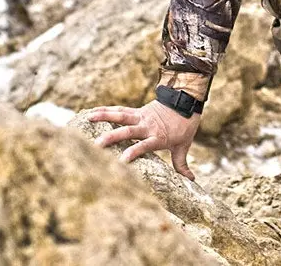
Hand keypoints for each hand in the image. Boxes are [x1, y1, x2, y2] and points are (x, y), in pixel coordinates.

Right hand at [88, 100, 202, 180]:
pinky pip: (121, 110)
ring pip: (121, 117)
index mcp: (158, 137)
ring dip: (105, 117)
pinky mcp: (138, 111)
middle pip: (128, 131)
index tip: (122, 160)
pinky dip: (107, 110)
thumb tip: (191, 180)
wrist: (186, 100)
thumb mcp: (184, 145)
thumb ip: (182, 164)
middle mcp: (147, 126)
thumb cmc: (184, 125)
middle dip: (112, 137)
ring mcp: (141, 117)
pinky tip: (93, 111)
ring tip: (89, 118)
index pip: (145, 146)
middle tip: (97, 144)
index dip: (134, 152)